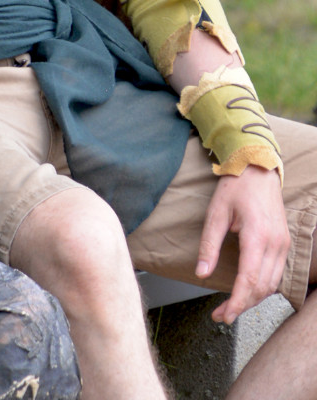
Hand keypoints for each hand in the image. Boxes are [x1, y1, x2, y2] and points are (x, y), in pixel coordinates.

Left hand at [196, 167, 289, 323]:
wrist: (259, 168)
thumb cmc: (236, 187)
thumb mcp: (216, 212)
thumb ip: (209, 245)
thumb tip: (201, 273)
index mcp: (257, 236)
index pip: (248, 280)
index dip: (236, 301)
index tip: (223, 314)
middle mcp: (275, 244)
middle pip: (262, 288)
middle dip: (242, 306)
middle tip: (221, 315)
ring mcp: (283, 244)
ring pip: (272, 285)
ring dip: (253, 300)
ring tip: (231, 307)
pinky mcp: (284, 243)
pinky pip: (276, 275)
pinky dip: (262, 288)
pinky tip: (247, 291)